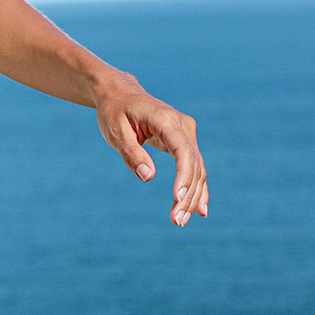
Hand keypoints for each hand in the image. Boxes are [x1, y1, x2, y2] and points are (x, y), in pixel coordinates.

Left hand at [94, 72, 208, 225]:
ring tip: (180, 221)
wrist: (120, 93)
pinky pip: (194, 167)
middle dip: (187, 195)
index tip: (176, 198)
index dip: (183, 176)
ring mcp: (186, 133)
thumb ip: (132, 153)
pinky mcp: (183, 142)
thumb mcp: (116, 132)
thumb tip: (148, 177)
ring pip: (197, 169)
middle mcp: (182, 125)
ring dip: (192, 197)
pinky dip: (196, 188)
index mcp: (166, 120)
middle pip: (194, 164)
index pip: (183, 151)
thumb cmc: (114, 111)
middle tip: (176, 221)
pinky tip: (199, 210)